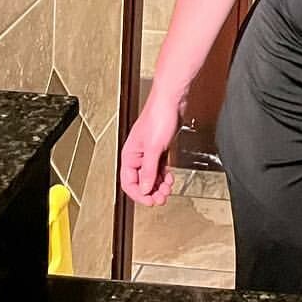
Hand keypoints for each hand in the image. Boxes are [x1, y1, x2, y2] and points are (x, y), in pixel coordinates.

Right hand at [119, 91, 182, 206]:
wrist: (172, 100)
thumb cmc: (159, 116)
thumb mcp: (153, 148)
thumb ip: (149, 170)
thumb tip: (144, 188)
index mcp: (130, 155)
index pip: (129, 182)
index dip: (139, 194)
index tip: (150, 201)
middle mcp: (138, 155)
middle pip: (140, 181)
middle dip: (151, 191)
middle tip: (162, 198)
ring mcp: (149, 151)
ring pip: (151, 175)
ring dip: (159, 184)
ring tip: (167, 190)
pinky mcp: (160, 148)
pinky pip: (159, 167)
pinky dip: (164, 175)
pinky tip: (169, 179)